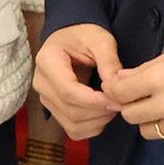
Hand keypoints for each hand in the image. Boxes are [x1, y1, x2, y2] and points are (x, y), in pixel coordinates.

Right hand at [33, 24, 121, 139]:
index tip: (117, 100)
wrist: (72, 36)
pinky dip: (91, 128)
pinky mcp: (54, 109)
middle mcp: (41, 83)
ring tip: (114, 106)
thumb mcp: (100, 40)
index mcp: (47, 61)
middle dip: (99, 112)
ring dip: (97, 122)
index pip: (68, 91)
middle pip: (71, 110)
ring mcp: (45, 98)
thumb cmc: (84, 34)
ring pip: (72, 124)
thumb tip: (115, 86)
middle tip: (121, 103)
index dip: (94, 101)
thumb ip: (108, 61)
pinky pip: (72, 130)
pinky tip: (103, 114)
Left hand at [101, 35, 163, 140]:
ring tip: (156, 105)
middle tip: (136, 94)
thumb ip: (146, 68)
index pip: (120, 92)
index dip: (113, 89)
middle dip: (128, 104)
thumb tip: (122, 78)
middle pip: (129, 115)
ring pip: (146, 131)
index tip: (115, 86)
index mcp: (161, 78)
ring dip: (146, 119)